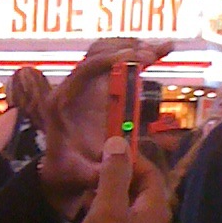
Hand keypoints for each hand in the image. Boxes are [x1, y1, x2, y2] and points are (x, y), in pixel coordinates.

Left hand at [39, 42, 169, 217]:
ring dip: (134, 48)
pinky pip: (115, 61)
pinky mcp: (95, 84)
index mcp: (62, 101)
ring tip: (162, 49)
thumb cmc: (66, 170)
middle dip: (126, 51)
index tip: (132, 58)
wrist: (59, 167)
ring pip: (107, 52)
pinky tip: (161, 50)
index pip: (83, 69)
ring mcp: (83, 83)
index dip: (107, 60)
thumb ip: (95, 172)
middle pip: (97, 54)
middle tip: (152, 54)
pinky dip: (136, 54)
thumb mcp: (78, 174)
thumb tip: (119, 163)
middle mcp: (71, 87)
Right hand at [70, 138, 171, 222]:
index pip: (151, 173)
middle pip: (143, 189)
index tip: (107, 152)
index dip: (130, 158)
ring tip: (90, 190)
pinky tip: (92, 213)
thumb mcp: (107, 206)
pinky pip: (126, 221)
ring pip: (132, 205)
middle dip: (119, 176)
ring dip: (112, 193)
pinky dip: (111, 211)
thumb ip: (114, 173)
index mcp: (158, 210)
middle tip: (95, 171)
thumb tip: (119, 141)